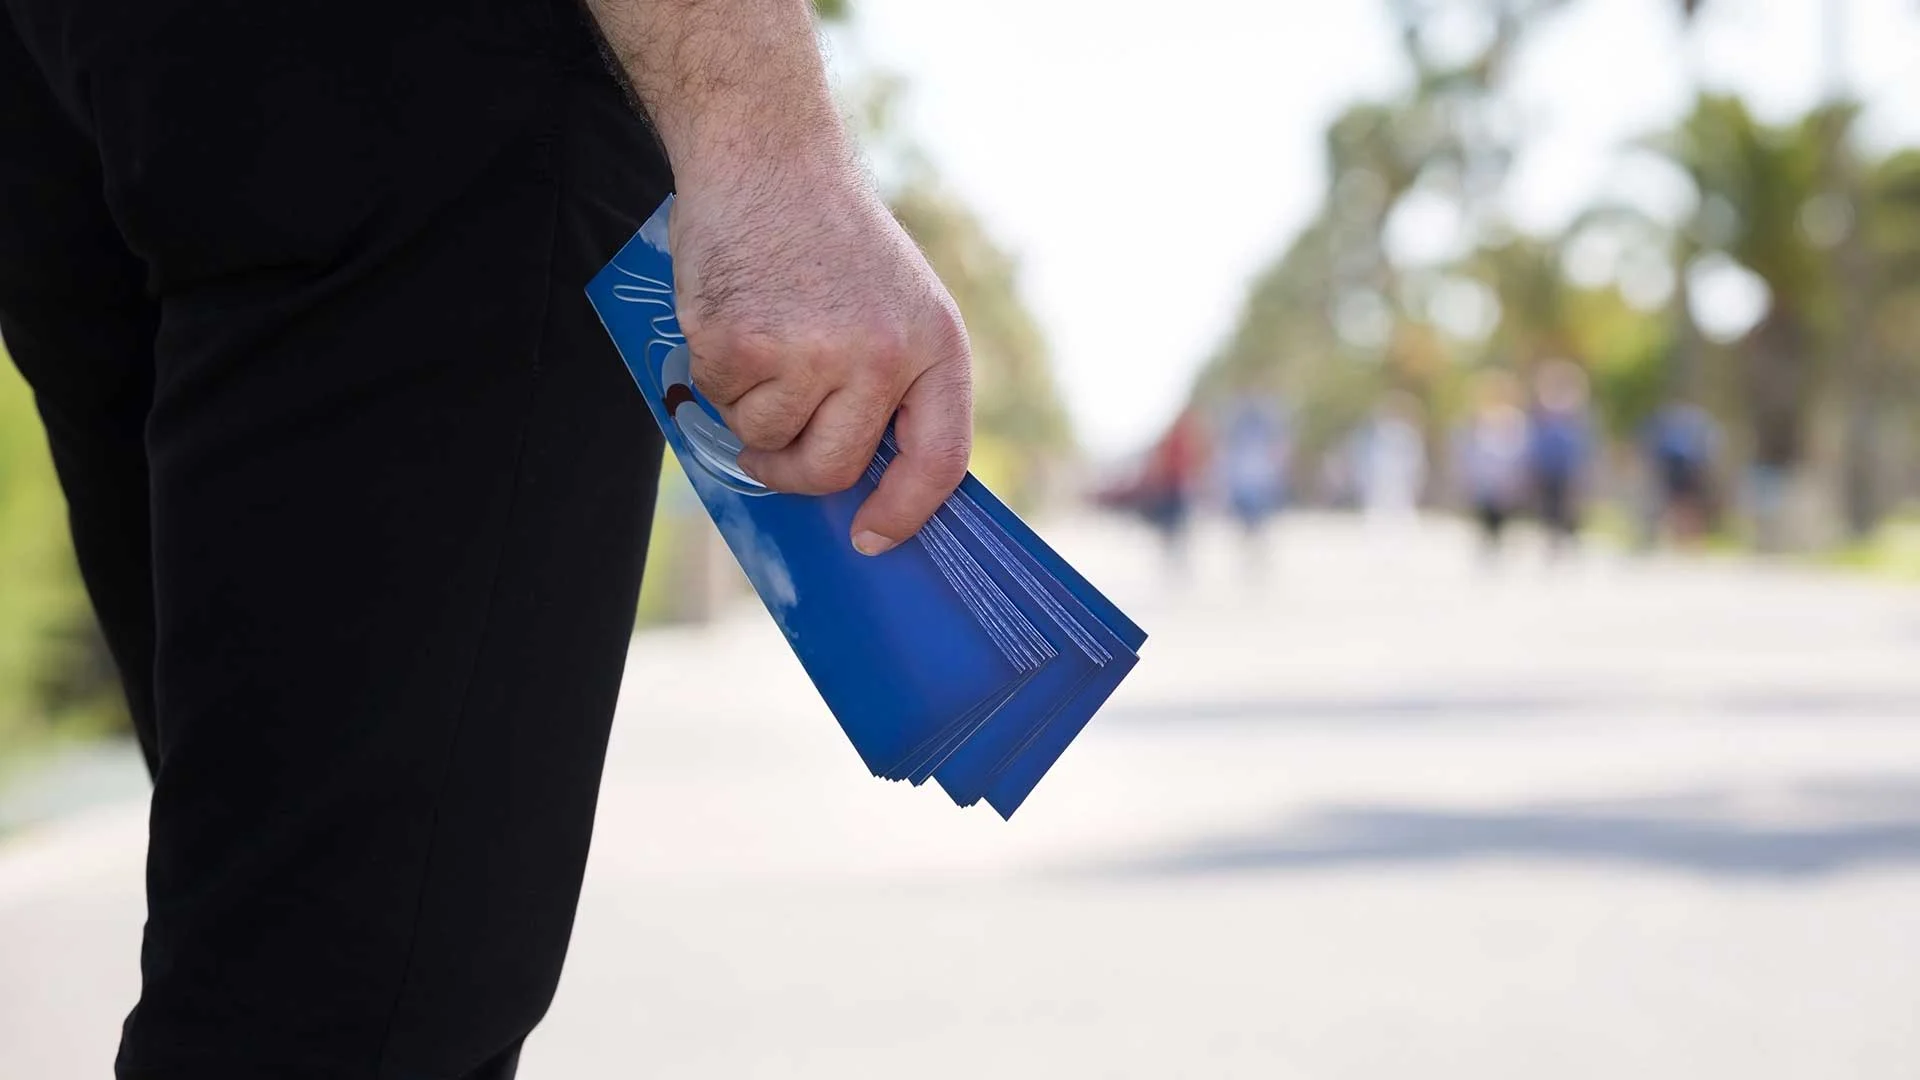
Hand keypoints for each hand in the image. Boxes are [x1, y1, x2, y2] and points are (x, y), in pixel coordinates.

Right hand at [668, 163, 972, 554]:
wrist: (767, 157)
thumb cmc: (829, 238)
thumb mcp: (898, 302)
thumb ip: (894, 384)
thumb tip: (866, 482)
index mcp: (933, 345)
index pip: (938, 459)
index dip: (905, 511)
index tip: (873, 538)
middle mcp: (880, 355)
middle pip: (833, 470)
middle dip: (795, 472)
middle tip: (774, 449)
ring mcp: (810, 353)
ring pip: (767, 442)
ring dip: (749, 409)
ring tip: (761, 339)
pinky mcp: (741, 345)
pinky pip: (718, 402)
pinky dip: (713, 373)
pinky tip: (731, 317)